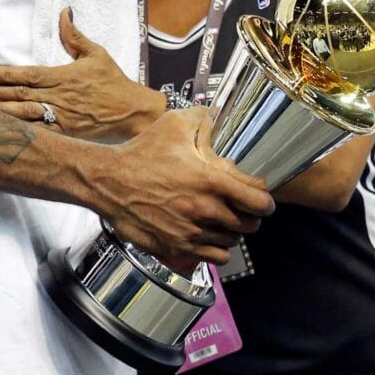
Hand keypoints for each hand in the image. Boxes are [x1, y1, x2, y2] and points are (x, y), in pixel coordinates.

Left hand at [0, 8, 165, 141]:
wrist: (133, 112)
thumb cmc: (114, 82)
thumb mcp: (96, 54)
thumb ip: (74, 35)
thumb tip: (64, 12)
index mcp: (64, 76)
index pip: (28, 74)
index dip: (5, 73)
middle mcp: (60, 98)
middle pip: (21, 94)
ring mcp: (62, 118)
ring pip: (25, 114)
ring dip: (0, 111)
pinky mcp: (66, 134)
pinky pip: (38, 133)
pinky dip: (19, 131)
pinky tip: (1, 130)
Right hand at [97, 106, 273, 273]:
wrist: (109, 181)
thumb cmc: (140, 154)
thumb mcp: (173, 124)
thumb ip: (201, 118)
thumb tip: (214, 117)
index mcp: (210, 181)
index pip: (259, 202)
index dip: (265, 201)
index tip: (262, 199)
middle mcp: (205, 211)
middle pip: (249, 225)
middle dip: (250, 217)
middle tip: (244, 209)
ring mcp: (191, 233)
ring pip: (231, 242)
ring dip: (232, 233)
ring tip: (224, 222)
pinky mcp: (177, 248)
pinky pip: (213, 258)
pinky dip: (217, 250)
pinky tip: (209, 236)